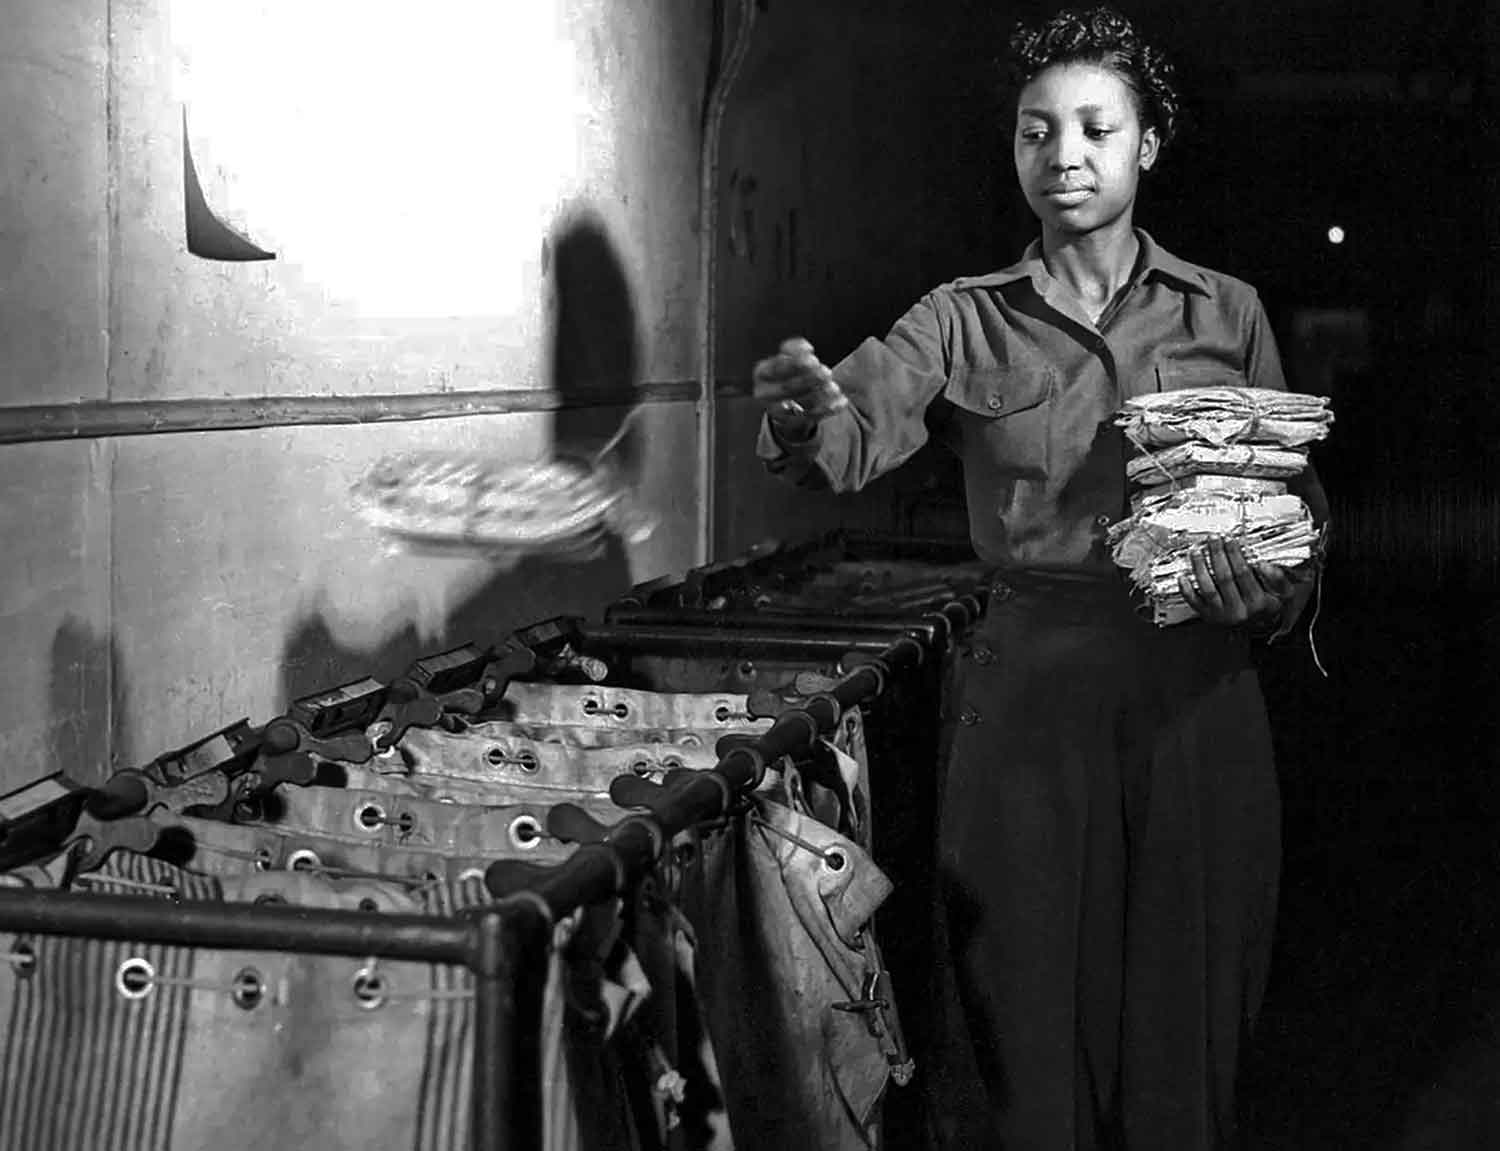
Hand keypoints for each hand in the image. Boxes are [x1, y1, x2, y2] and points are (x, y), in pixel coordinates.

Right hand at [752, 337, 847, 440]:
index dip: (796, 363)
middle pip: (788, 388)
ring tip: (834, 387)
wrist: (783, 402)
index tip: (814, 357)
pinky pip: (811, 417)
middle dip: (810, 380)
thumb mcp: (787, 357)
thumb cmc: (788, 372)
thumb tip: (806, 348)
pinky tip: (841, 401)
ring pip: (800, 404)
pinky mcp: (791, 423)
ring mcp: (775, 411)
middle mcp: (763, 393)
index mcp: (761, 373)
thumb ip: (794, 348)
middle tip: (827, 372)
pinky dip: (828, 409)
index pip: (777, 367)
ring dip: (821, 395)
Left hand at [1178, 538, 1295, 630]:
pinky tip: (1183, 575)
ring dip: (1200, 567)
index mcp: (1257, 602)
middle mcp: (1238, 610)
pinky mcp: (1208, 616)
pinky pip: (1194, 602)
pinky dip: (1186, 589)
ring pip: (1207, 588)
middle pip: (1224, 577)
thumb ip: (1278, 579)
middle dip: (1217, 555)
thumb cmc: (1268, 607)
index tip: (1229, 539)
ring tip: (1196, 551)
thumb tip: (1264, 565)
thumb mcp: (1284, 595)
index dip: (1235, 555)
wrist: (1258, 628)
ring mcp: (1221, 614)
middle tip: (1212, 539)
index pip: (1243, 573)